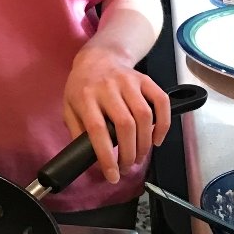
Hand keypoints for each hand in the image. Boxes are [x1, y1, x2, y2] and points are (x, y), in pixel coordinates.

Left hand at [63, 45, 171, 184]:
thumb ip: (77, 131)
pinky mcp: (145, 80)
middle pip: (125, 125)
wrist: (99, 58)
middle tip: (127, 166)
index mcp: (85, 96)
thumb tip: (88, 158)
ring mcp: (128, 81)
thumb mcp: (69, 107)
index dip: (106, 156)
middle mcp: (108, 87)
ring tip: (139, 157)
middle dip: (129, 153)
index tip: (112, 176)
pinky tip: (156, 139)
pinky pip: (161, 102)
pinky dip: (163, 124)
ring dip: (144, 143)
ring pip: (144, 116)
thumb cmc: (83, 87)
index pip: (97, 129)